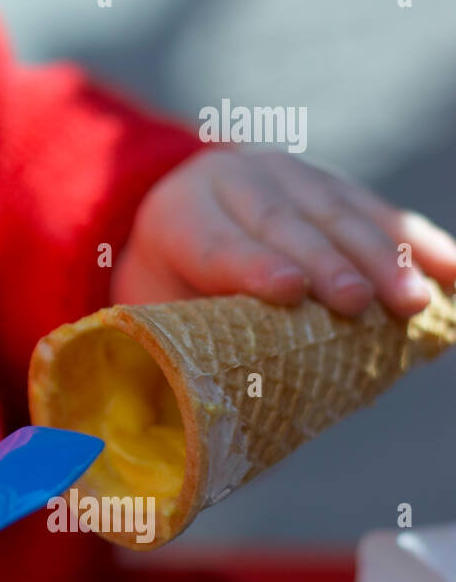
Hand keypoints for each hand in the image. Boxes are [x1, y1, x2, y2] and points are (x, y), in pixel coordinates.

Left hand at [112, 149, 455, 318]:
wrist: (186, 212)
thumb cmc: (171, 284)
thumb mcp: (155, 305)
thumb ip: (175, 339)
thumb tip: (191, 406)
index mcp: (178, 215)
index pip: (214, 243)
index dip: (252, 265)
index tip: (288, 291)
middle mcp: (231, 182)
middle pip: (282, 224)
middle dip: (325, 264)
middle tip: (358, 304)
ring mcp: (284, 174)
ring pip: (335, 212)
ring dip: (380, 257)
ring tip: (414, 302)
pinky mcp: (327, 182)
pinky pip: (375, 210)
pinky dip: (414, 241)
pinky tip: (452, 270)